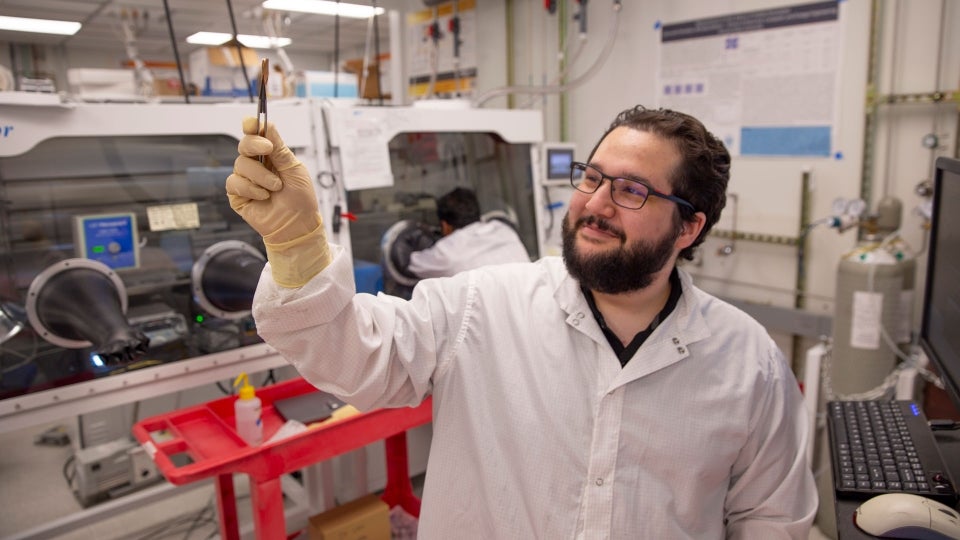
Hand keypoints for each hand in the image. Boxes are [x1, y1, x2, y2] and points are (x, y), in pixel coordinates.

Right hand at [226, 117, 330, 287]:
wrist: (298, 225)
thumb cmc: (300, 199)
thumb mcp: (294, 169)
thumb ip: (279, 149)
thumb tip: (267, 125)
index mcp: (271, 156)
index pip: (256, 135)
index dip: (252, 126)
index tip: (253, 122)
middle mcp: (256, 165)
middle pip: (244, 144)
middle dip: (255, 144)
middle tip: (268, 149)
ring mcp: (246, 179)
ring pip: (241, 164)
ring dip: (260, 175)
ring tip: (275, 188)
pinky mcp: (237, 195)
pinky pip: (234, 182)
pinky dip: (251, 188)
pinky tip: (263, 197)